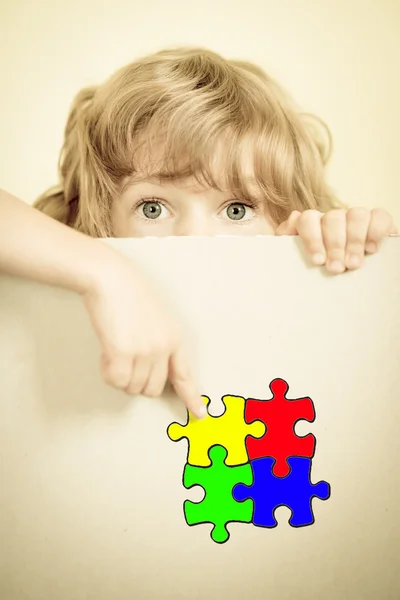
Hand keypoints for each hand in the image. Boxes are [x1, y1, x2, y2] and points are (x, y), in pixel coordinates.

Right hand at [82, 257, 205, 418]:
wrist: (111, 278)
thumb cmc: (129, 297)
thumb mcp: (156, 321)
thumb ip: (159, 347)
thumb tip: (150, 376)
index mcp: (175, 339)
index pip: (186, 375)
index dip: (192, 398)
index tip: (200, 414)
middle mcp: (163, 347)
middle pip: (152, 389)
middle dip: (137, 382)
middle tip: (126, 361)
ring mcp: (144, 351)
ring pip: (132, 387)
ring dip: (121, 375)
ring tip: (115, 350)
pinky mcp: (123, 353)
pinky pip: (116, 381)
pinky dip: (108, 373)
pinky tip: (107, 354)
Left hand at [276, 208, 397, 273]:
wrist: (343, 278)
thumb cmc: (316, 268)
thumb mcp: (296, 258)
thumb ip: (287, 239)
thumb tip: (293, 219)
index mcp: (312, 224)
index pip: (308, 219)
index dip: (313, 238)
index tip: (318, 261)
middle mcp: (334, 218)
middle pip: (333, 218)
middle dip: (335, 245)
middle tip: (336, 268)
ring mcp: (355, 218)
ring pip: (356, 214)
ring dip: (355, 240)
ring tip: (353, 264)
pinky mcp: (377, 222)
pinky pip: (379, 216)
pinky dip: (376, 230)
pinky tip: (371, 249)